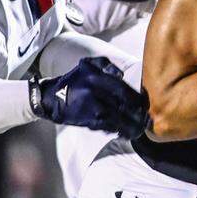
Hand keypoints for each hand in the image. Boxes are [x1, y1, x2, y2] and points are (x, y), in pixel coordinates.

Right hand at [30, 57, 149, 136]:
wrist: (51, 98)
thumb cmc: (73, 80)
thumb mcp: (87, 64)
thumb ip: (107, 65)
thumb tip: (122, 75)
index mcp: (97, 78)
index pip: (123, 90)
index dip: (137, 100)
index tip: (145, 105)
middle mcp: (95, 92)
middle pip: (123, 106)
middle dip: (137, 115)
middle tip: (146, 121)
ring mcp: (91, 107)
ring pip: (117, 119)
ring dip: (130, 126)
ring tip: (138, 130)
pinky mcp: (87, 120)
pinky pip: (106, 126)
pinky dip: (117, 130)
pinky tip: (125, 133)